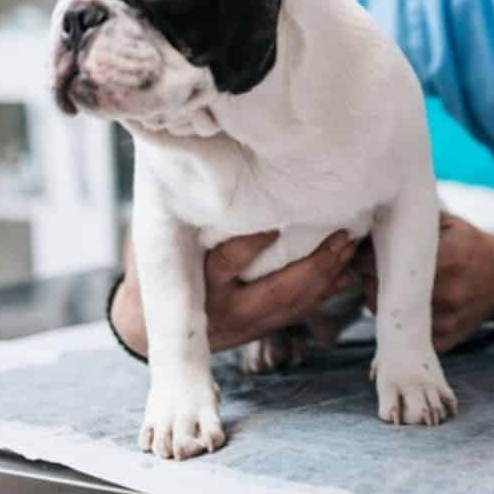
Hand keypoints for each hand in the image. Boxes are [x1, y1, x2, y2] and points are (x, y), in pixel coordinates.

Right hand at [112, 229, 358, 356]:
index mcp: (196, 285)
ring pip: (292, 304)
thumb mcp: (153, 243)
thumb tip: (188, 164)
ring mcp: (243, 324)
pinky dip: (322, 292)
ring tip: (348, 249)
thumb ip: (177, 212)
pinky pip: (296, 312)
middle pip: (274, 293)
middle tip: (341, 239)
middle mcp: (222, 310)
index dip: (253, 244)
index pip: (226, 263)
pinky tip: (345, 274)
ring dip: (326, 277)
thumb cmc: (151, 270)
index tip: (278, 222)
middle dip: (313, 267)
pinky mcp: (257, 329)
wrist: (144, 329)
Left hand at [354, 212, 493, 352]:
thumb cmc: (471, 244)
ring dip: (379, 302)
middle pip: (381, 293)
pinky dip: (399, 323)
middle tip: (370, 270)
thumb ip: (413, 219)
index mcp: (447, 258)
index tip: (361, 252)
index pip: (383, 263)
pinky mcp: (446, 340)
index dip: (364, 258)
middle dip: (369, 280)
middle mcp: (447, 292)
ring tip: (386, 286)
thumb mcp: (447, 223)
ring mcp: (447, 320)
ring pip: (390, 318)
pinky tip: (402, 306)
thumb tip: (372, 217)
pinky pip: (408, 336)